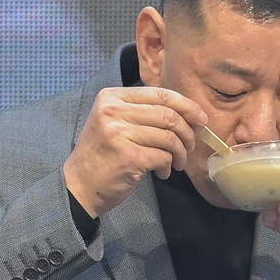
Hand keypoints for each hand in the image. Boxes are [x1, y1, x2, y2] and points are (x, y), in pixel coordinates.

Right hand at [62, 86, 207, 218]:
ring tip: (177, 163)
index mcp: (111, 97)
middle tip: (190, 147)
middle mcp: (113, 111)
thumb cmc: (102, 155)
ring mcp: (119, 133)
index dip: (186, 106)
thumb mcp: (113, 122)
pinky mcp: (128, 156)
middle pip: (168, 115)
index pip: (160, 94)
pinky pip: (163, 156)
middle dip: (188, 132)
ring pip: (169, 137)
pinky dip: (168, 166)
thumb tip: (188, 113)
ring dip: (180, 153)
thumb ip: (142, 112)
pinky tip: (162, 172)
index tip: (200, 119)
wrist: (78, 185)